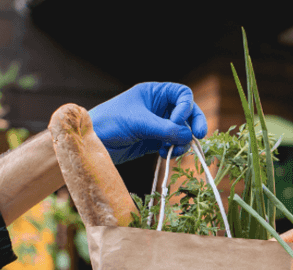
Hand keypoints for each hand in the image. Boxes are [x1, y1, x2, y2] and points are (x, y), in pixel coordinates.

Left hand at [89, 82, 207, 164]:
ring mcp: (158, 125)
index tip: (178, 122)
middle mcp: (158, 107)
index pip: (182, 95)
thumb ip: (165, 129)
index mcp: (154, 93)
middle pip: (187, 113)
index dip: (186, 108)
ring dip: (183, 141)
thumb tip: (189, 136)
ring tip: (174, 150)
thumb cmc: (110, 123)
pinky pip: (173, 143)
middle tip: (200, 136)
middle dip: (194, 124)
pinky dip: (174, 149)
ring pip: (183, 131)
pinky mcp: (155, 141)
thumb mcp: (139, 123)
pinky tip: (165, 153)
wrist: (92, 142)